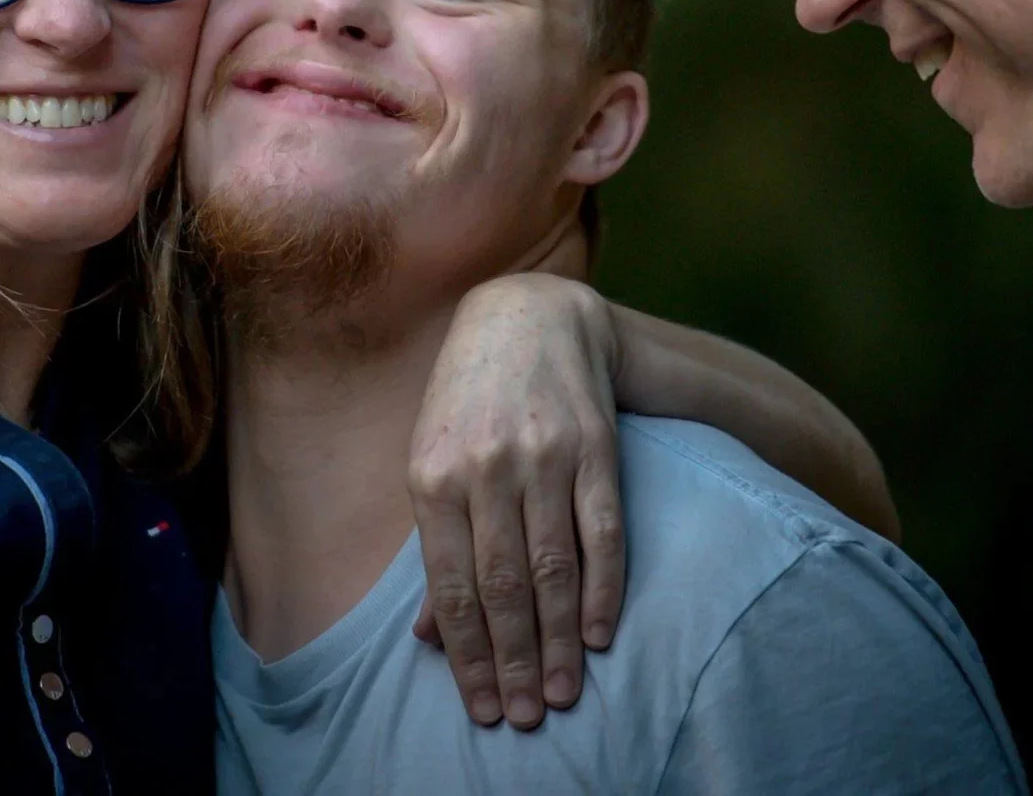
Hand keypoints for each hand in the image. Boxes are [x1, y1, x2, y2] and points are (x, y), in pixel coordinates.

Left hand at [408, 269, 624, 730]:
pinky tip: (602, 634)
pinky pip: (603, 532)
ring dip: (560, 640)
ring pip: (554, 567)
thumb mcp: (430, 458)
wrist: (527, 315)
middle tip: (528, 716)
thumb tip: (427, 636)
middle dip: (516, 661)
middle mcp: (487, 467)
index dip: (469, 655)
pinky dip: (604, 589)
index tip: (485, 707)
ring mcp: (544, 456)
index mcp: (433, 474)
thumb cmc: (466, 399)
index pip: (453, 586)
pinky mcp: (595, 447)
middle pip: (504, 586)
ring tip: (565, 694)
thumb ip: (434, 545)